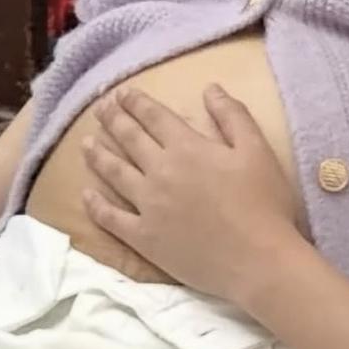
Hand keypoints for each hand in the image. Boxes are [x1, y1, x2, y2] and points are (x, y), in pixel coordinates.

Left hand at [81, 85, 304, 305]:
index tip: (122, 93)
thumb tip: (210, 88)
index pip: (155, 117)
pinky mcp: (143, 237)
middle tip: (99, 108)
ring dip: (98, 155)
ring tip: (85, 143)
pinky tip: (86, 195)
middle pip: (130, 140)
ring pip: (114, 173)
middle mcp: (160, 172)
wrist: (257, 260)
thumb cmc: (264, 203)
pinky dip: (95, 205)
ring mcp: (147, 206)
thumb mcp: (258, 150)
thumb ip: (233, 116)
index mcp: (187, 148)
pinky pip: (111, 218)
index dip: (137, 103)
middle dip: (113, 120)